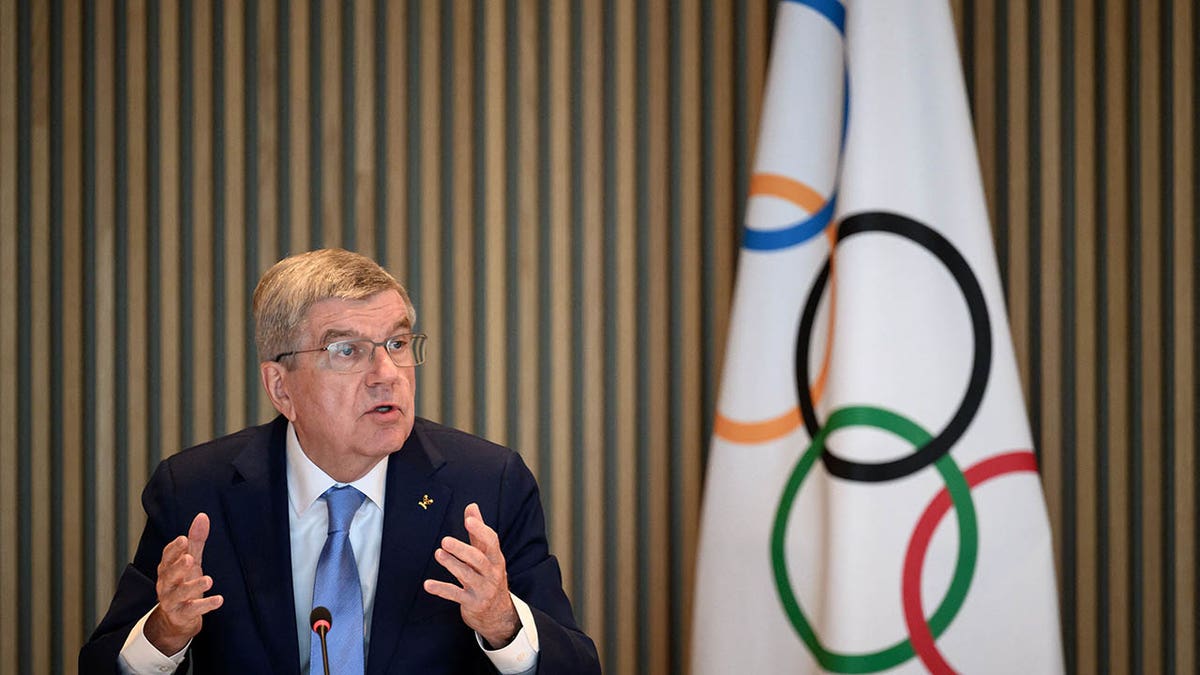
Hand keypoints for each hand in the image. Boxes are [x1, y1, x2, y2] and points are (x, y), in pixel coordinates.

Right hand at [144, 513, 223, 655]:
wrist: (178, 617)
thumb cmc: (184, 582)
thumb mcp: (191, 561)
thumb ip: (196, 541)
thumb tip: (202, 516)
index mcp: (167, 568)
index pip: (166, 557)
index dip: (174, 549)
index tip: (183, 539)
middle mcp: (166, 584)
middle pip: (169, 575)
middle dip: (178, 567)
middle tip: (189, 559)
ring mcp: (171, 601)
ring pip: (179, 593)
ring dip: (193, 586)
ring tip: (209, 580)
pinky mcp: (181, 615)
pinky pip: (192, 610)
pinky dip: (205, 605)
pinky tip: (219, 600)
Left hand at [423, 503, 520, 647]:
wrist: (498, 613)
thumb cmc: (489, 576)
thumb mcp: (487, 555)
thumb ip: (478, 531)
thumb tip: (471, 506)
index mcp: (496, 558)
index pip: (491, 542)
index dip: (480, 530)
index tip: (468, 520)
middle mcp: (492, 574)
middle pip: (479, 559)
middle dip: (462, 549)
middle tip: (445, 541)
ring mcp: (483, 589)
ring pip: (467, 576)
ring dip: (452, 565)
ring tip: (438, 554)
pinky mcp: (472, 603)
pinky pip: (455, 595)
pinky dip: (441, 589)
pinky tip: (428, 584)